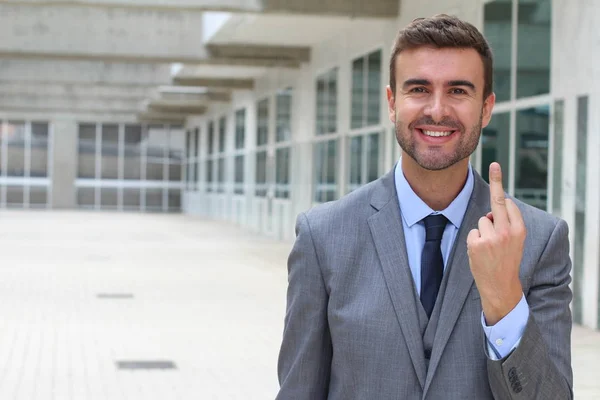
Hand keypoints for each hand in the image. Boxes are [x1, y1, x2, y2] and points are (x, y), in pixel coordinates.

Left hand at [466, 162, 525, 324]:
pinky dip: (474, 241)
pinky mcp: (477, 243)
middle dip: (497, 181)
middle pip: (498, 201)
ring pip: (482, 221)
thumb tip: (493, 209)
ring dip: (483, 231)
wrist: (501, 286)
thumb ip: (507, 225)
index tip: (496, 167)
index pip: (509, 203)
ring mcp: (491, 237)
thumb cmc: (506, 262)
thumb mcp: (515, 243)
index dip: (500, 187)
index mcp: (519, 229)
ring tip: (489, 248)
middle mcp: (507, 231)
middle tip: (495, 164)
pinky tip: (481, 253)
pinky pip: (473, 232)